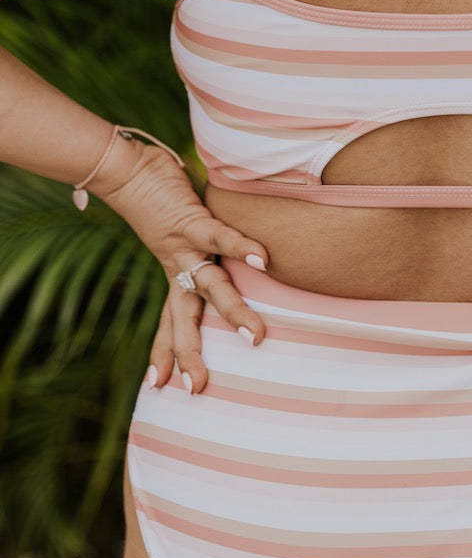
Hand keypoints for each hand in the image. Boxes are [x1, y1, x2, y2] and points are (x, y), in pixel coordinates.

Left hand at [89, 135, 267, 391]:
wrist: (124, 168)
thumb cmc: (156, 194)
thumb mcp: (178, 229)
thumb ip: (201, 243)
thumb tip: (232, 251)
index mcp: (173, 271)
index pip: (169, 320)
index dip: (164, 352)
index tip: (156, 386)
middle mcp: (176, 265)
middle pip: (183, 317)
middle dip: (189, 353)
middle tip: (196, 389)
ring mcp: (182, 245)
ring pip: (208, 286)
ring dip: (232, 311)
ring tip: (256, 336)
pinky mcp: (190, 219)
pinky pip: (220, 236)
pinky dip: (241, 248)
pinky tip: (262, 262)